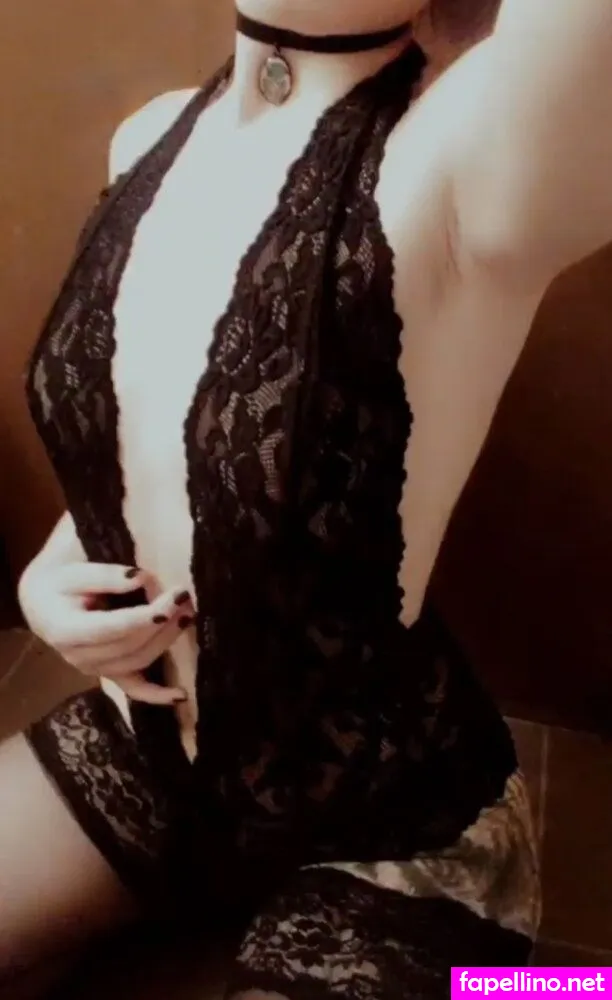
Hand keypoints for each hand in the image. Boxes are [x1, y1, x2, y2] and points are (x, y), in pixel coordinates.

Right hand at [19, 561, 194, 704]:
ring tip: (188, 615)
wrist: (42, 601)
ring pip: (137, 662)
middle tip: (185, 597)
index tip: (173, 599)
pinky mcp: (106, 672)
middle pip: (129, 646)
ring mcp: (93, 669)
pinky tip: (180, 696)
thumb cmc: (58, 580)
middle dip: (162, 623)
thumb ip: (105, 575)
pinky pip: (132, 688)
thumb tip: (139, 579)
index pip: (113, 627)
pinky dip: (156, 695)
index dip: (145, 617)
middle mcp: (78, 656)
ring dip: (167, 642)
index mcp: (64, 630)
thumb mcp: (74, 569)